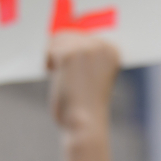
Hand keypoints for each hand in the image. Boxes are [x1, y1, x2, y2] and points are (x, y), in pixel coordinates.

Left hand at [46, 33, 118, 160]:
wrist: (86, 125)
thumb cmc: (87, 107)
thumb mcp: (92, 76)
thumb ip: (85, 57)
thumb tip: (59, 37)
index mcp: (113, 50)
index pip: (83, 35)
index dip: (71, 49)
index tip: (72, 69)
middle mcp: (102, 46)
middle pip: (69, 34)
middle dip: (59, 52)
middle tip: (61, 72)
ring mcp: (86, 49)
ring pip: (57, 40)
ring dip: (52, 56)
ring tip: (58, 74)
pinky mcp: (69, 56)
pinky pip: (49, 50)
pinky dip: (47, 62)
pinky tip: (52, 74)